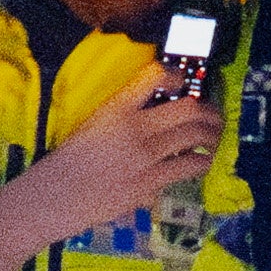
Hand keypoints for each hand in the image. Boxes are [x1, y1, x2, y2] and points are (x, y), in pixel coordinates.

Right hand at [0, 83, 215, 270]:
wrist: (56, 195)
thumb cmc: (67, 161)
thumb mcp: (92, 127)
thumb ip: (122, 122)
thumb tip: (150, 127)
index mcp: (116, 107)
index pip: (154, 76)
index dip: (176, 75)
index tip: (183, 82)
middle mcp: (135, 126)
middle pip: (189, 108)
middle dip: (209, 111)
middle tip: (214, 116)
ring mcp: (146, 155)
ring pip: (195, 136)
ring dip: (212, 136)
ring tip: (214, 138)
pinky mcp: (151, 181)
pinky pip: (189, 166)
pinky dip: (201, 162)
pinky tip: (202, 163)